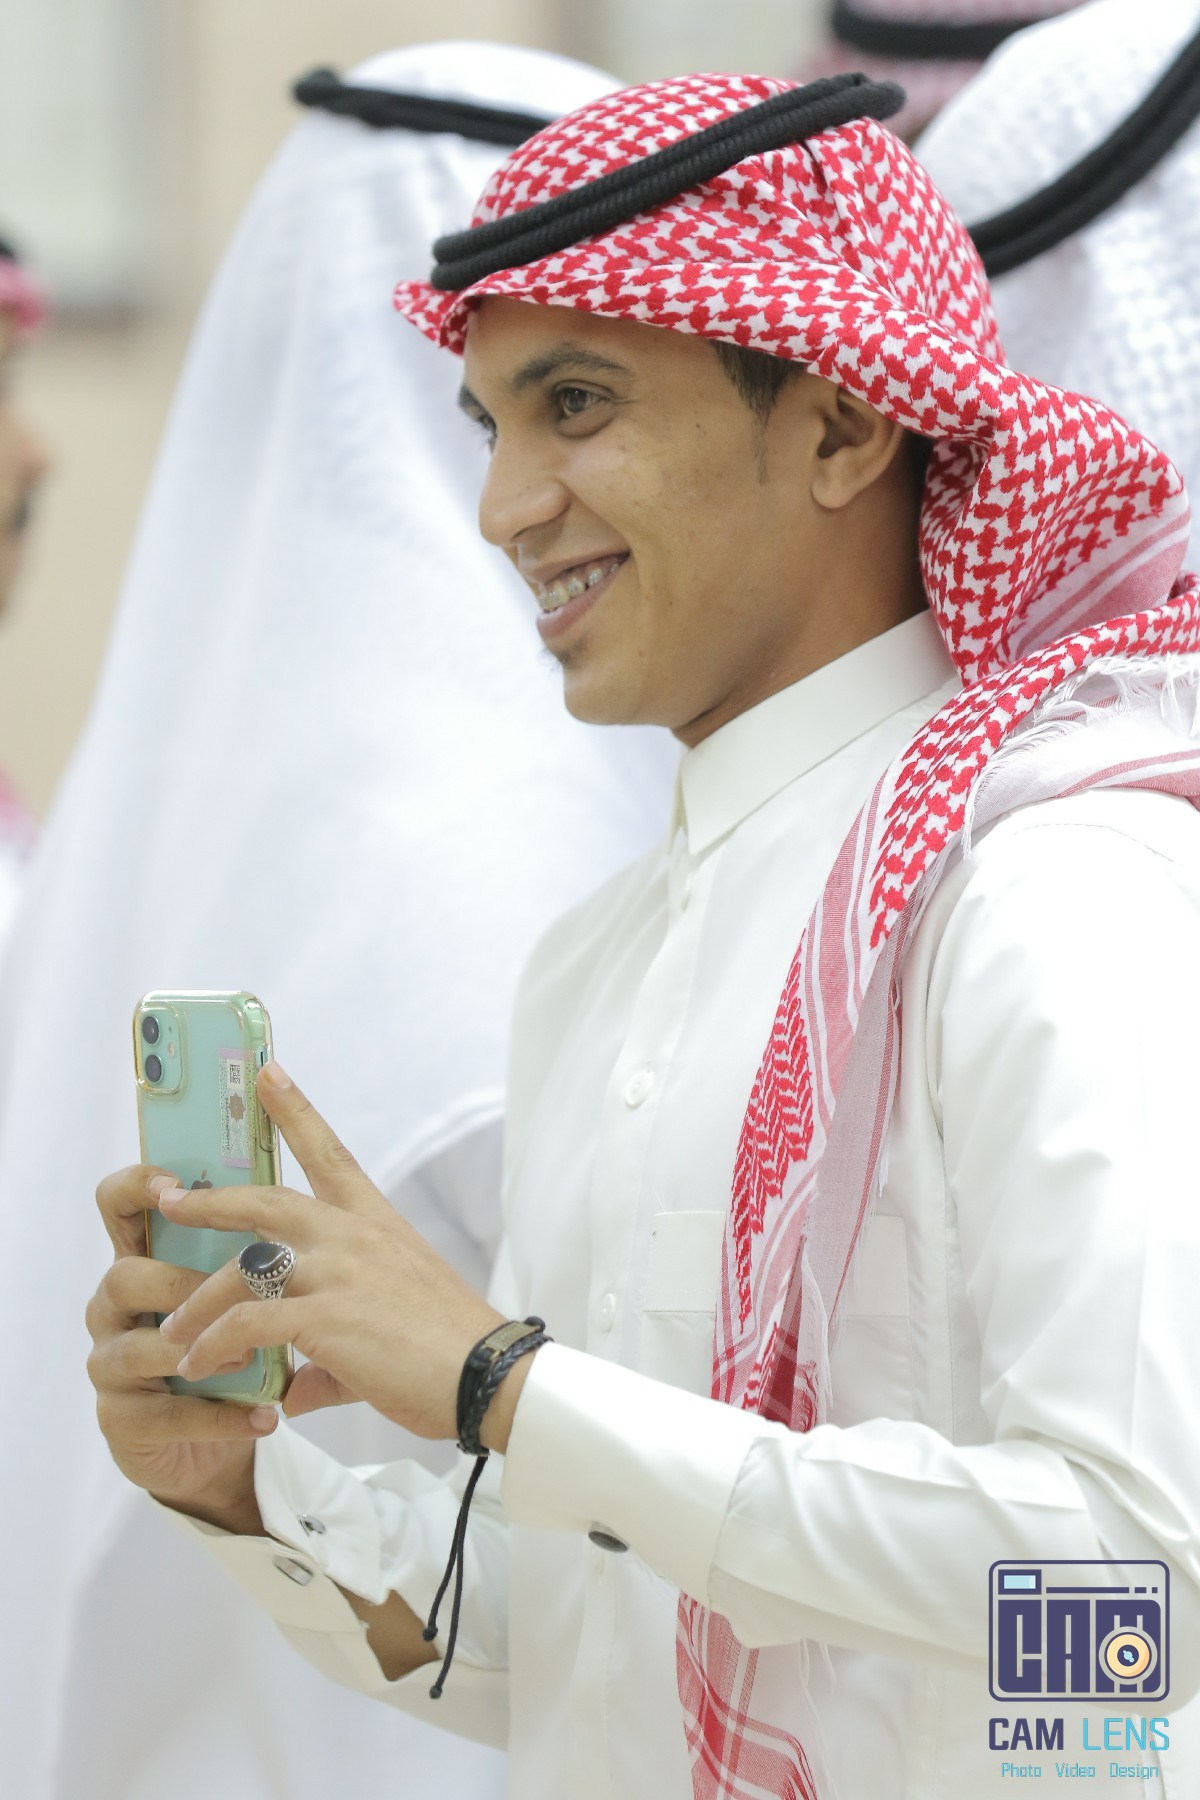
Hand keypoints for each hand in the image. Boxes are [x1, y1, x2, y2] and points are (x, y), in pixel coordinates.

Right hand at [87, 1165, 277, 1529]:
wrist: (219, 1442)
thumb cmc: (235, 1349)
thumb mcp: (246, 1295)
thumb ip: (257, 1254)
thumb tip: (304, 1210)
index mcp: (146, 1261)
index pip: (118, 1207)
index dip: (135, 1188)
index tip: (172, 1186)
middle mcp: (116, 1308)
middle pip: (124, 1275)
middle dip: (180, 1283)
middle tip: (239, 1296)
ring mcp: (111, 1365)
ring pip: (137, 1347)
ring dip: (200, 1349)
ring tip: (250, 1359)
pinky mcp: (122, 1420)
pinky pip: (166, 1413)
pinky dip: (222, 1416)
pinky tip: (266, 1417)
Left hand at [157, 1063, 508, 1440]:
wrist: (486, 1376)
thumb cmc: (446, 1352)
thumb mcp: (384, 1331)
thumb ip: (329, 1355)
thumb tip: (293, 1389)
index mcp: (375, 1224)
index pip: (331, 1153)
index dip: (296, 1110)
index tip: (268, 1073)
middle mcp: (353, 1235)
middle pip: (268, 1199)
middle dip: (213, 1200)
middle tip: (170, 1198)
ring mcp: (338, 1272)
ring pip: (243, 1268)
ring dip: (198, 1302)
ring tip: (174, 1332)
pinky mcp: (326, 1316)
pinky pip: (247, 1324)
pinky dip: (216, 1345)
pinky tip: (200, 1368)